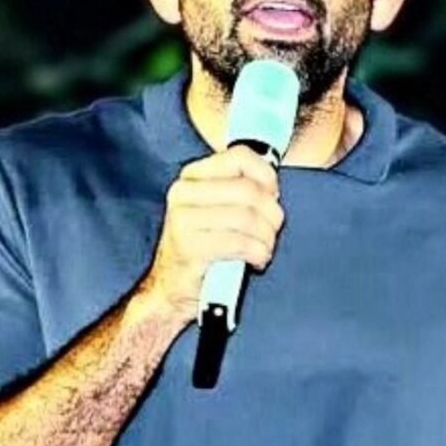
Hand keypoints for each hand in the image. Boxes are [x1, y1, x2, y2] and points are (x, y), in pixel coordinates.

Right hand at [138, 145, 284, 322]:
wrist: (172, 289)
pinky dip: (257, 253)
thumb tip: (273, 187)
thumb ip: (242, 190)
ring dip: (266, 238)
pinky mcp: (188, 246)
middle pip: (248, 190)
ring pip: (247, 217)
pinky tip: (256, 261)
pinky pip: (239, 242)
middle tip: (271, 232)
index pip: (240, 157)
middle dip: (270, 214)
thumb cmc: (204, 248)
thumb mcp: (220, 210)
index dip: (267, 176)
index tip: (274, 196)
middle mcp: (183, 192)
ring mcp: (182, 218)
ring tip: (264, 249)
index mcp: (192, 176)